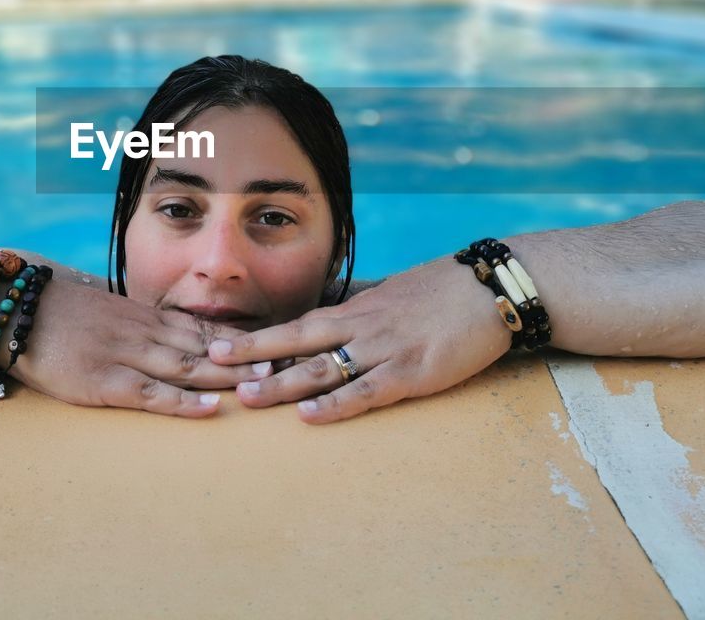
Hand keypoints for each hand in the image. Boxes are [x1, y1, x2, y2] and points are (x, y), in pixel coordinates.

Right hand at [7, 280, 272, 417]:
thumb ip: (138, 323)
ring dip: (227, 374)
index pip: (202, 327)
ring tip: (264, 383)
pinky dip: (183, 401)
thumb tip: (168, 332)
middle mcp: (143, 332)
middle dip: (247, 355)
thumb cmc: (60, 313)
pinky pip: (150, 393)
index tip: (276, 343)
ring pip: (188, 366)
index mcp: (144, 317)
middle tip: (288, 363)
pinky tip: (210, 407)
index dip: (241, 337)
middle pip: (206, 345)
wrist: (16, 307)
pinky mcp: (103, 382)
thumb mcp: (107, 311)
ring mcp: (125, 356)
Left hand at [207, 260, 512, 422]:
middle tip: (212, 363)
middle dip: (254, 353)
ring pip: (324, 368)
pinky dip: (336, 405)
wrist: (492, 288)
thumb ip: (363, 301)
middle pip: (298, 341)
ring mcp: (385, 349)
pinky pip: (367, 391)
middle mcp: (362, 327)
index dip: (262, 337)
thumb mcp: (395, 290)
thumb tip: (336, 304)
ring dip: (283, 384)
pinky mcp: (412, 371)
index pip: (300, 325)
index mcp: (357, 309)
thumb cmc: (446, 289)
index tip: (225, 344)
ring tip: (248, 396)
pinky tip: (310, 416)